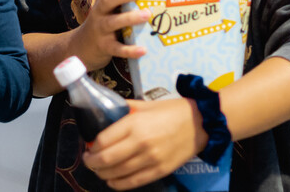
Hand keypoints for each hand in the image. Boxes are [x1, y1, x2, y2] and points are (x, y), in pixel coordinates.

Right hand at [71, 0, 149, 71]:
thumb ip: (124, 0)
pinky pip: (117, 48)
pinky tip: (143, 50)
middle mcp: (99, 12)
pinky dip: (130, 50)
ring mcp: (100, 29)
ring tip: (147, 14)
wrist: (80, 48)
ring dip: (129, 18)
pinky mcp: (104, 47)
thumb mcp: (108, 9)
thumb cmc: (103, 24)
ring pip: (112, 22)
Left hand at [83, 98, 206, 189]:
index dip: (91, 147)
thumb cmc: (172, 111)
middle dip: (92, 163)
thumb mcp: (145, 104)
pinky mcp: (159, 171)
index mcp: (134, 123)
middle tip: (88, 161)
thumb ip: (125, 108)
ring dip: (102, 174)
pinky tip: (112, 181)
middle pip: (106, 160)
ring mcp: (150, 159)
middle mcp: (140, 143)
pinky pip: (132, 183)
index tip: (88, 147)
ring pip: (117, 174)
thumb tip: (106, 110)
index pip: (103, 141)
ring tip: (99, 170)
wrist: (200, 123)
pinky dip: (118, 184)